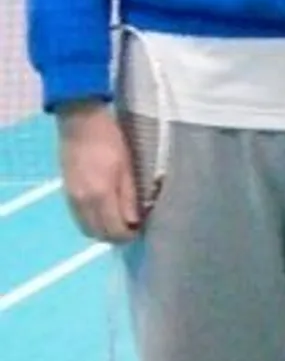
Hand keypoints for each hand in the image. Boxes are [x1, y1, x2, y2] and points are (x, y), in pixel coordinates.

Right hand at [58, 102, 138, 242]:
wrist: (80, 123)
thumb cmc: (110, 141)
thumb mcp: (127, 168)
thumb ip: (129, 197)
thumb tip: (135, 221)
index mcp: (100, 194)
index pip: (114, 230)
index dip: (129, 235)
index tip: (141, 230)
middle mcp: (82, 201)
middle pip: (98, 234)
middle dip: (116, 237)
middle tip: (132, 229)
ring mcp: (71, 198)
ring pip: (86, 229)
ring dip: (102, 231)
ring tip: (120, 222)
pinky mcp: (66, 192)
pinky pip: (78, 218)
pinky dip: (92, 222)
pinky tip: (105, 212)